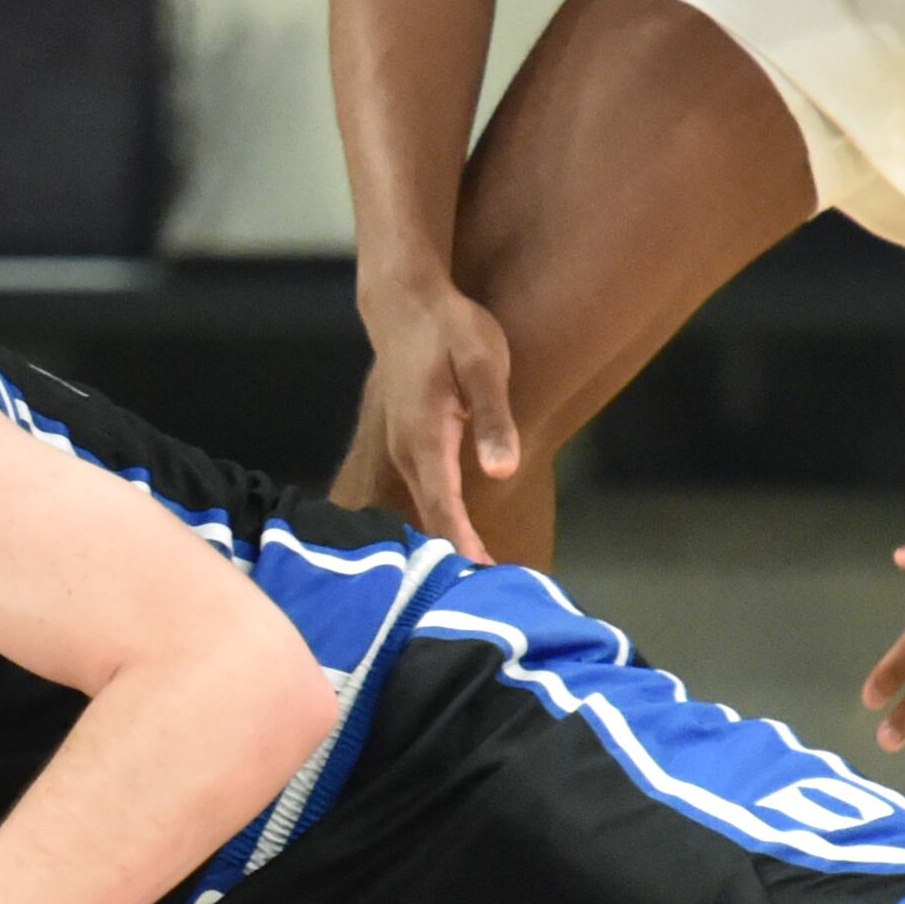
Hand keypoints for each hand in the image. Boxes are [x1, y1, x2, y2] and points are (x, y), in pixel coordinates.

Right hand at [352, 272, 520, 560]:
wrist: (404, 305)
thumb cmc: (451, 330)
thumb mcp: (485, 363)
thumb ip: (493, 417)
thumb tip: (502, 469)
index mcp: (425, 437)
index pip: (443, 506)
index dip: (462, 545)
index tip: (482, 580)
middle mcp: (406, 452)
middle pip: (428, 519)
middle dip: (456, 558)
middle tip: (490, 598)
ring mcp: (402, 451)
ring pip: (422, 511)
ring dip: (447, 545)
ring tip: (481, 581)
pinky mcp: (407, 448)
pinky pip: (423, 495)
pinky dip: (441, 522)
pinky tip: (464, 542)